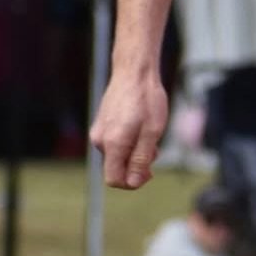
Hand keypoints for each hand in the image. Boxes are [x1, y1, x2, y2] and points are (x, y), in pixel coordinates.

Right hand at [90, 68, 168, 188]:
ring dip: (134, 154)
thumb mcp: (152, 133)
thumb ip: (141, 159)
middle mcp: (100, 140)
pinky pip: (115, 144)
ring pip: (118, 156)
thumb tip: (133, 183)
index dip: (132, 183)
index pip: (114, 180)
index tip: (150, 172)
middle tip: (155, 150)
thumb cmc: (147, 100)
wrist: (134, 72)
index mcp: (112, 144)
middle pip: (117, 168)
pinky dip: (129, 143)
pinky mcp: (102, 125)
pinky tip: (141, 129)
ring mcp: (99, 132)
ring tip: (150, 135)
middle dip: (136, 166)